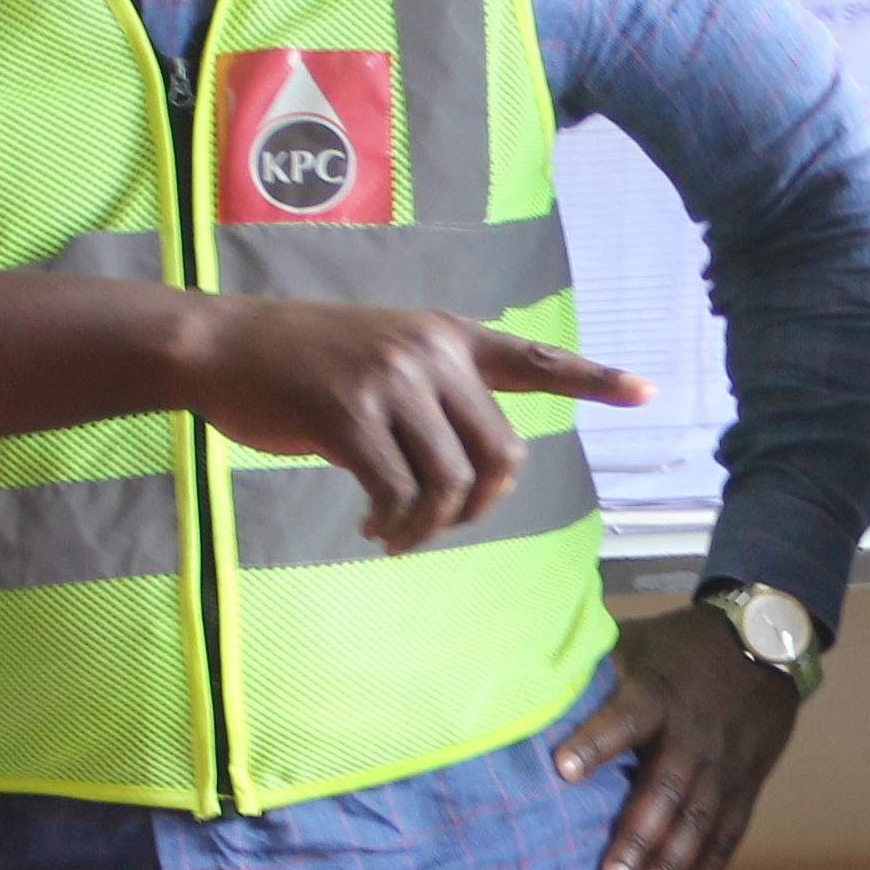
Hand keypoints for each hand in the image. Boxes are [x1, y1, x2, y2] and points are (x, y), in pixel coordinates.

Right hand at [176, 305, 650, 550]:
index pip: (535, 358)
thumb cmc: (301, 363)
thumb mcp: (381, 355)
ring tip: (393, 534)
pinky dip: (394, 527)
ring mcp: (391, 381)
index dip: (593, 378)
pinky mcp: (349, 415)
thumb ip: (433, 391)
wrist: (222, 346)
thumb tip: (468, 472)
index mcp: (447, 335)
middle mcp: (430, 351)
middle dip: (477, 508)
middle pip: (500, 456)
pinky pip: (400, 496)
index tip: (646, 390)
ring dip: (426, 528)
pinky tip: (373, 529)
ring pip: (450, 485)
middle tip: (435, 525)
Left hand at [553, 603, 801, 869]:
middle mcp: (693, 735)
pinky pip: (726, 837)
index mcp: (658, 693)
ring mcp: (723, 767)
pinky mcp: (745, 787)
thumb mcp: (638, 641)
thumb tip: (528, 680)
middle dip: (638, 839)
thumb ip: (593, 666)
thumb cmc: (681, 647)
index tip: (562, 770)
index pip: (626, 717)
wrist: (765, 644)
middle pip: (666, 790)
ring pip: (697, 823)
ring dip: (669, 868)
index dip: (596, 741)